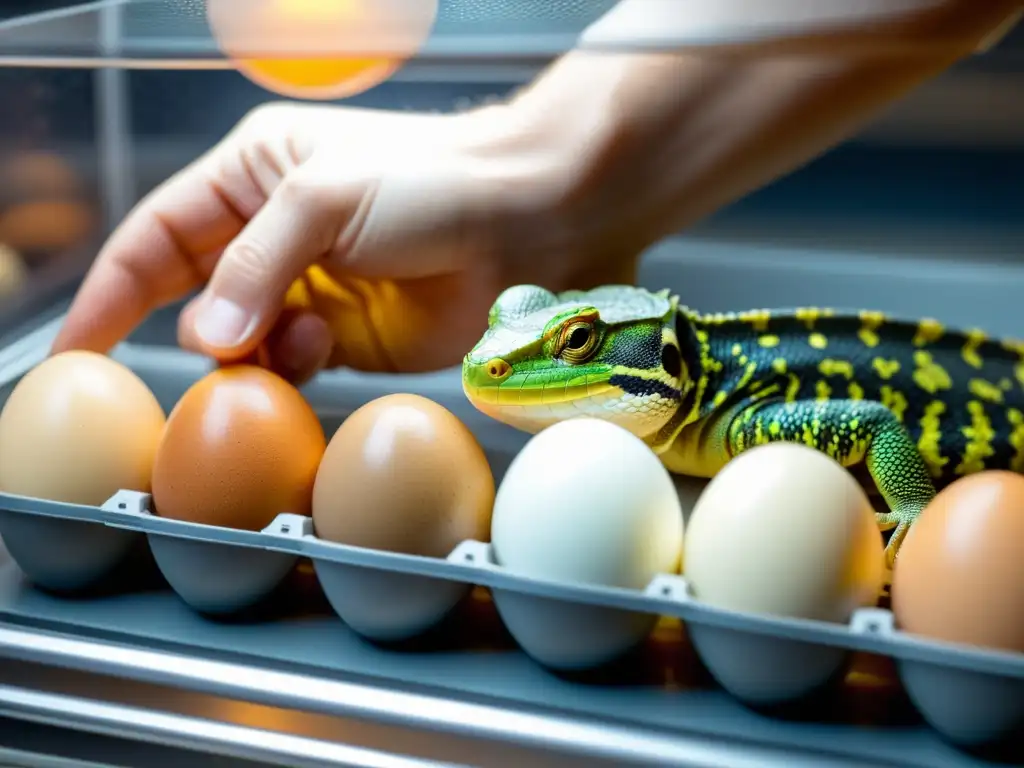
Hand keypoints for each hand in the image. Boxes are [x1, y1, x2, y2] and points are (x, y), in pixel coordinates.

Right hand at [51, 100, 632, 381]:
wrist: (531, 219)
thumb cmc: (436, 182)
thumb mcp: (326, 199)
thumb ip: (253, 266)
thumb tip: (204, 337)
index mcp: (254, 178)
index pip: (157, 239)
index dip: (111, 293)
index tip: (75, 351)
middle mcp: (276, 237)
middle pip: (193, 298)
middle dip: (186, 331)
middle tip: (198, 361)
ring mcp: (312, 291)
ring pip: (240, 346)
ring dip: (248, 355)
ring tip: (293, 333)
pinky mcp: (349, 339)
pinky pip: (290, 370)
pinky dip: (290, 369)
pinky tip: (321, 343)